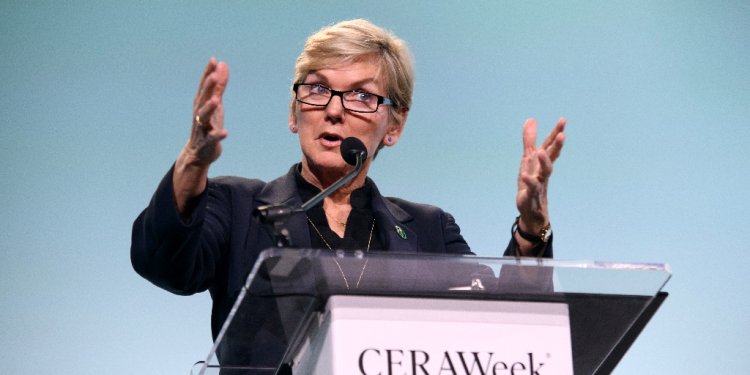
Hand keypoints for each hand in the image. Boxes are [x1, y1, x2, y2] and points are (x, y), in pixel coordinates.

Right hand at [173, 58, 228, 214]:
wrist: (198, 154)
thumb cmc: (208, 125)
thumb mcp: (215, 104)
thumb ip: (219, 85)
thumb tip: (222, 64)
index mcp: (201, 104)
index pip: (204, 86)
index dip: (208, 74)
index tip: (213, 60)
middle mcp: (199, 114)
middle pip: (202, 99)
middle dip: (207, 87)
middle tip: (214, 75)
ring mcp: (203, 129)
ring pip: (204, 117)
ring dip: (209, 108)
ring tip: (216, 100)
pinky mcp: (208, 143)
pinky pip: (212, 138)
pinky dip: (217, 135)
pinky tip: (224, 132)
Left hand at [515, 118, 565, 239]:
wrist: (532, 210)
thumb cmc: (531, 182)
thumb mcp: (528, 159)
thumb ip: (529, 140)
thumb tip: (531, 119)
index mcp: (542, 162)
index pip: (550, 146)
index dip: (556, 133)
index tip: (563, 120)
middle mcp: (543, 172)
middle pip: (552, 157)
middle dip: (557, 146)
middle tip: (562, 134)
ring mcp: (539, 183)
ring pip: (545, 172)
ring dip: (544, 162)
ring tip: (539, 151)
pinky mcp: (531, 195)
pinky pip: (531, 188)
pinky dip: (529, 182)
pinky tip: (523, 175)